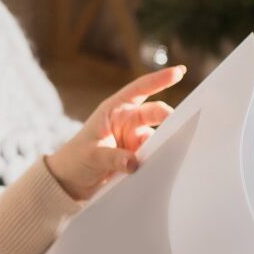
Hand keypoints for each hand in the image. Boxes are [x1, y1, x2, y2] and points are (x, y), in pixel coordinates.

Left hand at [46, 64, 184, 202]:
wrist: (71, 181)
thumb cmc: (76, 159)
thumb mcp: (91, 155)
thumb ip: (113, 157)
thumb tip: (135, 163)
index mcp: (114, 109)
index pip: (139, 90)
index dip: (159, 80)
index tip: (179, 72)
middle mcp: (127, 121)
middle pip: (155, 113)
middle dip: (169, 117)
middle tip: (182, 126)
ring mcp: (134, 138)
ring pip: (158, 135)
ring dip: (165, 142)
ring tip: (171, 152)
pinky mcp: (138, 155)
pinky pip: (154, 154)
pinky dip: (160, 158)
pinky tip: (163, 166)